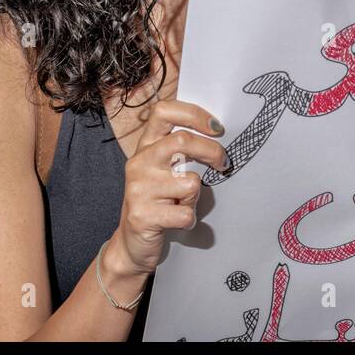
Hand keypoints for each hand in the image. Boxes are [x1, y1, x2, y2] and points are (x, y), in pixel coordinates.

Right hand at [112, 100, 229, 277]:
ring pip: (190, 183)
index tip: (217, 128)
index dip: (194, 113)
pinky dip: (190, 220)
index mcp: (145, 146)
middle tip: (223, 163)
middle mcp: (139, 163)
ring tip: (183, 205)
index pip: (164, 111)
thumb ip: (182, 151)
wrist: (131, 243)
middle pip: (182, 141)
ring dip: (196, 198)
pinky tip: (178, 222)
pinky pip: (185, 213)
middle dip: (212, 151)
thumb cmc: (157, 202)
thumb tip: (219, 133)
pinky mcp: (142, 215)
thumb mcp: (164, 170)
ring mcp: (138, 189)